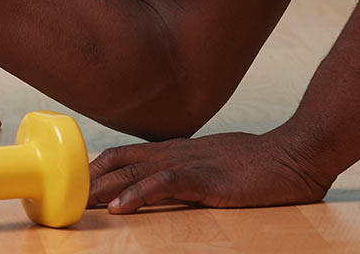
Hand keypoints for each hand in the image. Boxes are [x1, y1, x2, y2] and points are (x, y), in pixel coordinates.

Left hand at [88, 131, 331, 212]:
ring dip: (103, 189)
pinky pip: (162, 186)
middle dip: (91, 179)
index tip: (77, 181)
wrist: (294, 155)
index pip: (126, 154)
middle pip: (121, 162)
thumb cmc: (260, 163)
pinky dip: (137, 195)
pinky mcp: (204, 179)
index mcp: (177, 150)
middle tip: (64, 194)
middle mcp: (175, 153)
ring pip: (133, 173)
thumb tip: (171, 183)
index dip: (99, 167)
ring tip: (79, 202)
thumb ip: (190, 170)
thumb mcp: (216, 163)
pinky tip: (119, 208)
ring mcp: (188, 163)